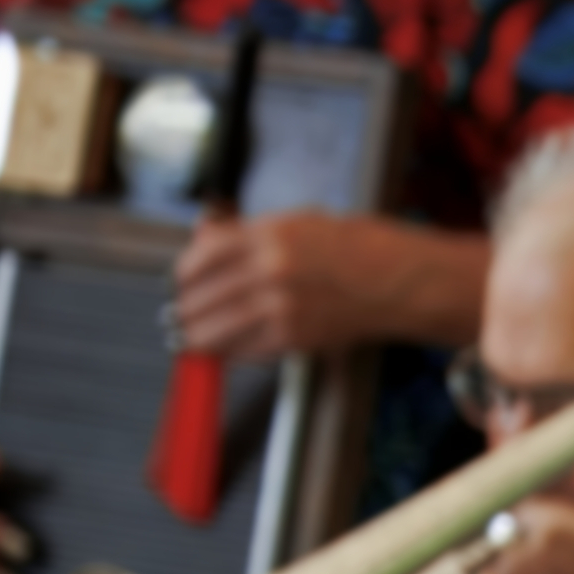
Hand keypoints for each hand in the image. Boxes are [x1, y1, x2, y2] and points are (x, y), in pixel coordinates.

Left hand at [172, 212, 487, 358]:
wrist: (397, 280)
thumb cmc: (353, 248)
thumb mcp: (298, 222)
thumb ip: (249, 233)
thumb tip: (204, 242)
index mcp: (269, 235)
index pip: (203, 254)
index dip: (183, 273)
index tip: (179, 282)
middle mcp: (270, 270)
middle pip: (203, 294)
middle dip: (184, 309)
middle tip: (176, 316)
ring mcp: (282, 306)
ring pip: (217, 327)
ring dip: (197, 336)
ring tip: (188, 338)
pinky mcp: (295, 337)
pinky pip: (246, 348)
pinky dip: (229, 351)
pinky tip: (222, 350)